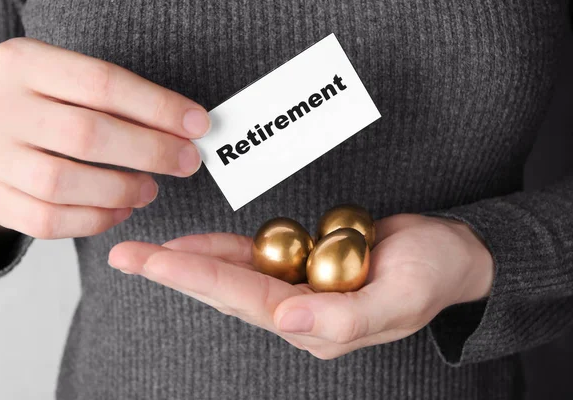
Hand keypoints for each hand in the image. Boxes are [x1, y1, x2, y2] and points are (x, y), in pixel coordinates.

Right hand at [0, 38, 209, 238]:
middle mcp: (1, 108)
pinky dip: (95, 220)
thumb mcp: (70, 85)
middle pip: (86, 134)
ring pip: (63, 183)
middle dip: (150, 151)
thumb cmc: (48, 109)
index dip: (158, 107)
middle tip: (186, 162)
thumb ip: (121, 101)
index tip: (197, 125)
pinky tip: (121, 209)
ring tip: (151, 189)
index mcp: (25, 64)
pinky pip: (48, 221)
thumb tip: (188, 128)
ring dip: (122, 189)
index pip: (102, 82)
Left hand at [108, 214, 493, 358]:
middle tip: (128, 256)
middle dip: (176, 272)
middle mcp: (300, 314)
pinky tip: (194, 244)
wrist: (448, 254)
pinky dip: (222, 249)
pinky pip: (255, 259)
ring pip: (232, 276)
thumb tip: (285, 322)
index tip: (158, 259)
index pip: (248, 300)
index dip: (200, 277)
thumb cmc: (432, 272)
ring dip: (189, 261)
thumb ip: (344, 320)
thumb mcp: (402, 296)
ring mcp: (299, 291)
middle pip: (226, 291)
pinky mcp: (302, 268)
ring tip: (145, 252)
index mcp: (320, 327)